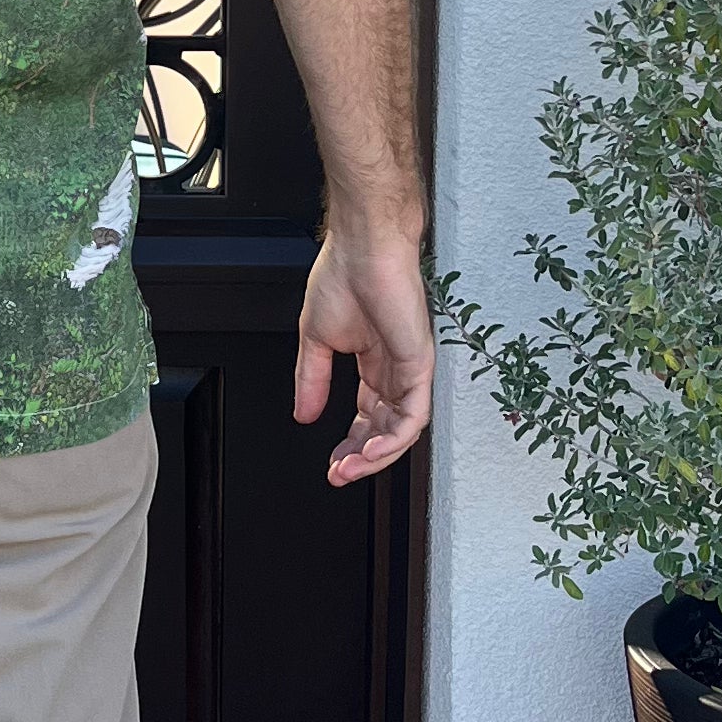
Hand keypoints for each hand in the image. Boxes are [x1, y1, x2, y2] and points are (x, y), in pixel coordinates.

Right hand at [293, 211, 434, 484]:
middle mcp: (393, 368)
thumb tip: (302, 414)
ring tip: (350, 468)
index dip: (350, 443)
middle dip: (360, 456)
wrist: (362, 248)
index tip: (332, 463)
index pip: (366, 415)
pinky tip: (370, 450)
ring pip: (401, 429)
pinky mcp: (419, 364)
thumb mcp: (316, 338)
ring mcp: (409, 368)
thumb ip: (312, 379)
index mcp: (371, 361)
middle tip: (339, 473)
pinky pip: (413, 414)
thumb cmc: (343, 275)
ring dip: (375, 455)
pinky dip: (392, 439)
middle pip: (383, 428)